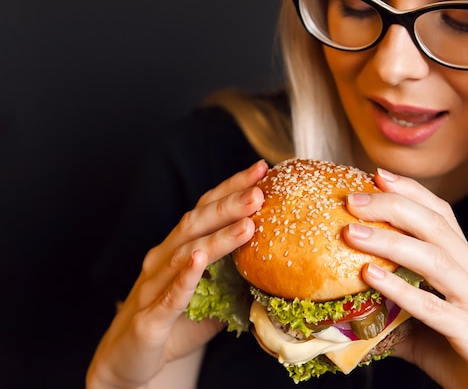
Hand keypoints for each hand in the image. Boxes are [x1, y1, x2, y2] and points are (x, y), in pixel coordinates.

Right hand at [86, 160, 267, 388]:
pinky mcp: (150, 319)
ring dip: (217, 239)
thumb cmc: (172, 325)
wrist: (127, 363)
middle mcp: (162, 260)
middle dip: (229, 206)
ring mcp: (153, 287)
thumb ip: (234, 278)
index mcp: (178, 250)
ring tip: (247, 224)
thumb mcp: (209, 297)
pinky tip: (199, 261)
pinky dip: (185, 277)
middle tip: (258, 192)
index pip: (206, 211)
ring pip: (185, 255)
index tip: (261, 170)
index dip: (231, 188)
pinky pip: (169, 296)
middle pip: (196, 224)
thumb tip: (274, 264)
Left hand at [343, 168, 467, 388]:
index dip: (410, 192)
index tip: (375, 175)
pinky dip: (401, 289)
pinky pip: (434, 307)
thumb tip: (349, 310)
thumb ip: (396, 313)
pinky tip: (372, 276)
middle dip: (393, 206)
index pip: (440, 215)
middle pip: (435, 226)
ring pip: (434, 259)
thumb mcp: (430, 328)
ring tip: (352, 232)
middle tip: (353, 198)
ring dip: (390, 241)